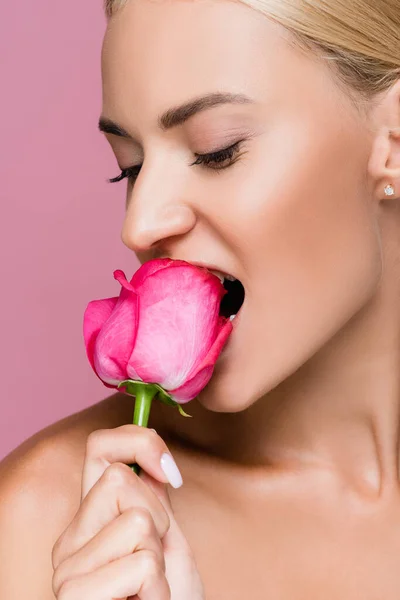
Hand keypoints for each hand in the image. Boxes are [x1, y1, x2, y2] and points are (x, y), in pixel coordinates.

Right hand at [51, 424, 204, 599]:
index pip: (100, 448)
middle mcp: (70, 537)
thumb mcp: (168, 543)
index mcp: (92, 518)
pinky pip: (141, 563)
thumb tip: (150, 458)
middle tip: (156, 560)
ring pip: (136, 521)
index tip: (171, 472)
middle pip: (121, 480)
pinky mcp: (74, 596)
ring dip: (160, 558)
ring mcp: (67, 567)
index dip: (138, 441)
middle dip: (158, 517)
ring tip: (149, 589)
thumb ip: (153, 502)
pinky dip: (159, 589)